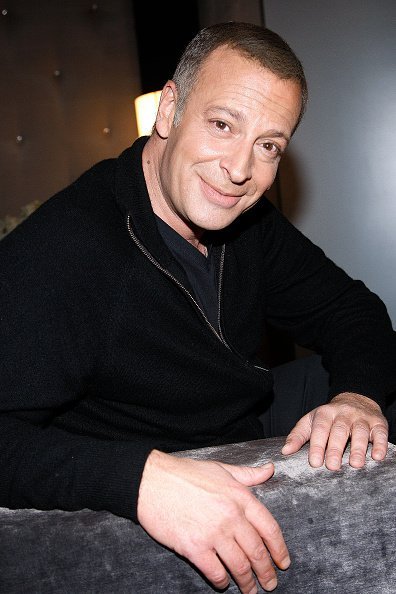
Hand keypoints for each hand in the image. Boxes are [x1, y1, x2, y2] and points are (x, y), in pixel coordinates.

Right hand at [137, 450, 289, 592]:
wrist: (151, 480)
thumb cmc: (185, 473)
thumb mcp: (221, 468)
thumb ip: (248, 474)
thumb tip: (270, 470)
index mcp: (240, 497)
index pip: (269, 528)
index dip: (279, 549)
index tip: (284, 562)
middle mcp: (231, 516)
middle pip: (257, 552)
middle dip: (266, 572)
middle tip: (270, 583)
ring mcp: (213, 533)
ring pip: (240, 566)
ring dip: (247, 582)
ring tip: (251, 590)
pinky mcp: (194, 547)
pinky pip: (215, 572)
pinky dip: (222, 581)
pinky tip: (223, 583)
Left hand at [282, 392, 388, 469]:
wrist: (356, 399)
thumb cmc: (329, 417)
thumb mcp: (311, 421)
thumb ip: (298, 436)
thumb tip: (285, 451)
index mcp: (325, 413)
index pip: (320, 429)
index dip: (318, 445)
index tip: (315, 462)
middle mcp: (344, 414)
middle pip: (339, 431)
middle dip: (336, 449)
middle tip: (333, 467)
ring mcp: (361, 418)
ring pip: (360, 432)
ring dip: (358, 448)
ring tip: (355, 464)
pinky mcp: (378, 423)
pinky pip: (380, 433)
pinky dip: (380, 444)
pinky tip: (377, 456)